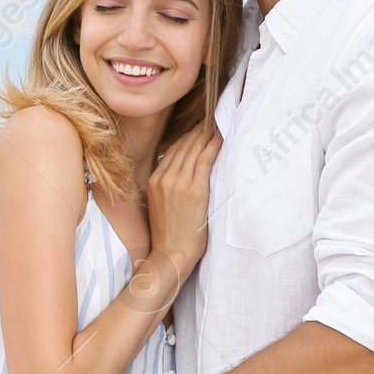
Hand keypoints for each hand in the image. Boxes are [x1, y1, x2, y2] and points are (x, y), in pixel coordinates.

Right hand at [146, 126, 220, 270]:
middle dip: (198, 131)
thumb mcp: (159, 204)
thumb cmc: (169, 234)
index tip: (199, 128)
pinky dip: (212, 146)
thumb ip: (166, 186)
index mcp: (154, 180)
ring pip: (194, 149)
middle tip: (211, 120)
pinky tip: (220, 138)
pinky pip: (204, 160)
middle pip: (183, 146)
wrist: (171, 253)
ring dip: (206, 134)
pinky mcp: (194, 190)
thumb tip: (179, 174)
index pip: (173, 150)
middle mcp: (164, 178)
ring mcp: (178, 183)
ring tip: (216, 125)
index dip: (188, 136)